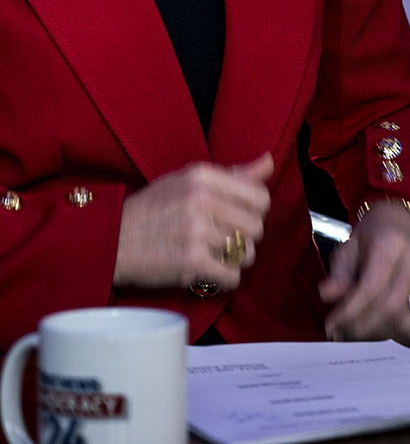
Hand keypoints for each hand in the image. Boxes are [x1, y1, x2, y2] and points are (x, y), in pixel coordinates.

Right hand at [113, 154, 273, 290]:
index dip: (254, 213)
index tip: (238, 219)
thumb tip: (268, 163)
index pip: (260, 197)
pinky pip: (232, 276)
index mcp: (203, 176)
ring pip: (246, 253)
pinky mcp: (191, 260)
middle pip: (256, 227)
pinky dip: (223, 280)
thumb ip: (231, 174)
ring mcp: (196, 230)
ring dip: (233, 260)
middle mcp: (202, 199)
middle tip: (222, 242)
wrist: (106, 242)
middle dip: (244, 239)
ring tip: (212, 256)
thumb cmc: (149, 211)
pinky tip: (208, 272)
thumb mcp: (185, 181)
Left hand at [320, 201, 409, 342]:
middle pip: (391, 307)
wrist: (404, 223)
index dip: (349, 312)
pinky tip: (381, 331)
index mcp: (392, 243)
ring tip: (359, 334)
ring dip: (380, 334)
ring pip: (408, 319)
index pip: (371, 288)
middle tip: (341, 334)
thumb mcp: (349, 247)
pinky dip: (400, 334)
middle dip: (362, 328)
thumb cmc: (373, 237)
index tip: (331, 325)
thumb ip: (339, 273)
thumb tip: (328, 296)